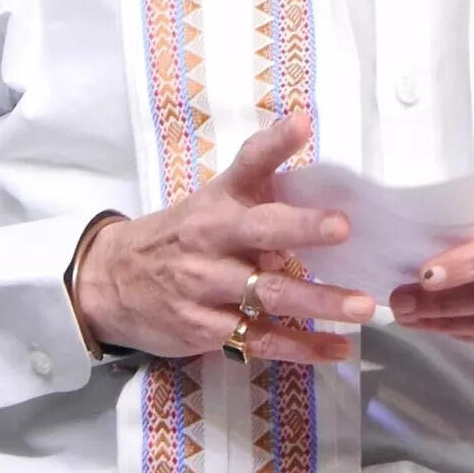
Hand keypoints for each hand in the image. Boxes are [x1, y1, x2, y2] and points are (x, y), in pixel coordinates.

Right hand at [73, 113, 375, 362]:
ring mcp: (207, 286)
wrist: (112, 283)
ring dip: (318, 301)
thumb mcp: (211, 200)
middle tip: (344, 228)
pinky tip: (336, 348)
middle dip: (303, 228)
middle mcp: (211, 238)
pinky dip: (302, 348)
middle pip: (261, 230)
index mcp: (218, 200)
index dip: (275, 143)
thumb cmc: (180, 235)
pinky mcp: (207, 329)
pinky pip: (262, 339)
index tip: (302, 124)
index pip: (248, 162)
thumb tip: (311, 147)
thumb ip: (257, 180)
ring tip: (362, 306)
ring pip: (269, 294)